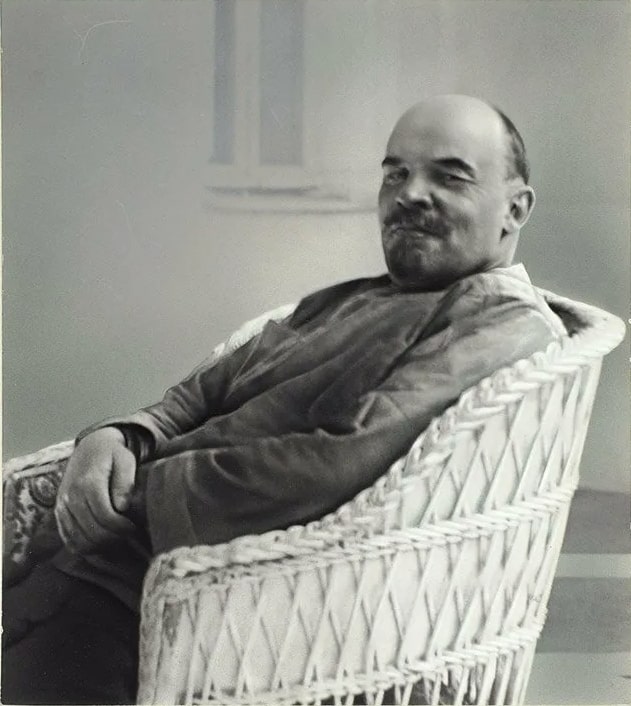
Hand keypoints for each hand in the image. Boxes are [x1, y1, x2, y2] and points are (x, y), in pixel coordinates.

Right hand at [54, 427, 137, 554]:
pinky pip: (68, 539)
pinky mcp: (59, 513)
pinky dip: (85, 547)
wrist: (90, 447)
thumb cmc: (112, 454)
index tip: (134, 528)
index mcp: (89, 483)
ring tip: (116, 539)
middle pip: (92, 531)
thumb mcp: (125, 460)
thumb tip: (122, 507)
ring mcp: (62, 506)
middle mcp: (71, 496)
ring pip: (79, 540)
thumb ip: (125, 483)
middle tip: (128, 535)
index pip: (105, 517)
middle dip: (114, 539)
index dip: (122, 528)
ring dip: (100, 546)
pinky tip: (101, 543)